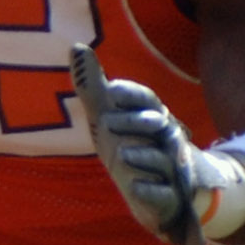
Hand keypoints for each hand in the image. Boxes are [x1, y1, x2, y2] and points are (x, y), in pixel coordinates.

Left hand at [70, 45, 212, 244]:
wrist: (157, 191)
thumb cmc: (130, 145)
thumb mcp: (108, 117)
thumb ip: (92, 86)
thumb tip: (76, 46)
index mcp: (150, 117)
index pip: (146, 100)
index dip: (130, 94)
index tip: (109, 91)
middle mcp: (165, 140)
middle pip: (159, 125)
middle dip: (136, 122)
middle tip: (107, 121)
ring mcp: (169, 170)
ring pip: (164, 160)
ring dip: (144, 157)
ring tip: (122, 154)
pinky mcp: (168, 198)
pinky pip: (165, 194)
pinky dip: (152, 191)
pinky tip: (136, 188)